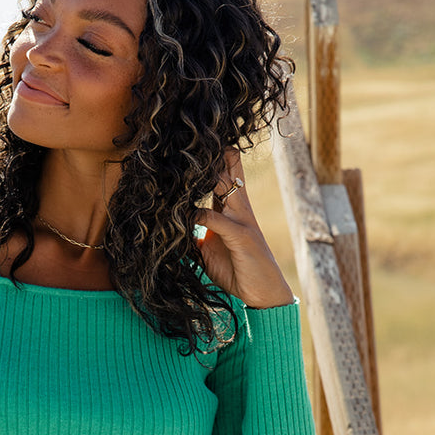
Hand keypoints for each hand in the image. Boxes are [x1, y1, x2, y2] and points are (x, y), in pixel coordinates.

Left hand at [194, 149, 293, 309]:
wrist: (264, 293)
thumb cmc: (238, 271)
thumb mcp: (209, 252)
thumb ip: (194, 237)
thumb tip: (170, 233)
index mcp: (231, 209)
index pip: (223, 175)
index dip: (208, 161)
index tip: (187, 150)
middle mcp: (239, 208)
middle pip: (228, 169)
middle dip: (210, 155)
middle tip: (188, 141)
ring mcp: (242, 220)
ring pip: (226, 186)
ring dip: (207, 175)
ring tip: (186, 165)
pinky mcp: (242, 236)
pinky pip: (217, 219)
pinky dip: (201, 216)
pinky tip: (188, 216)